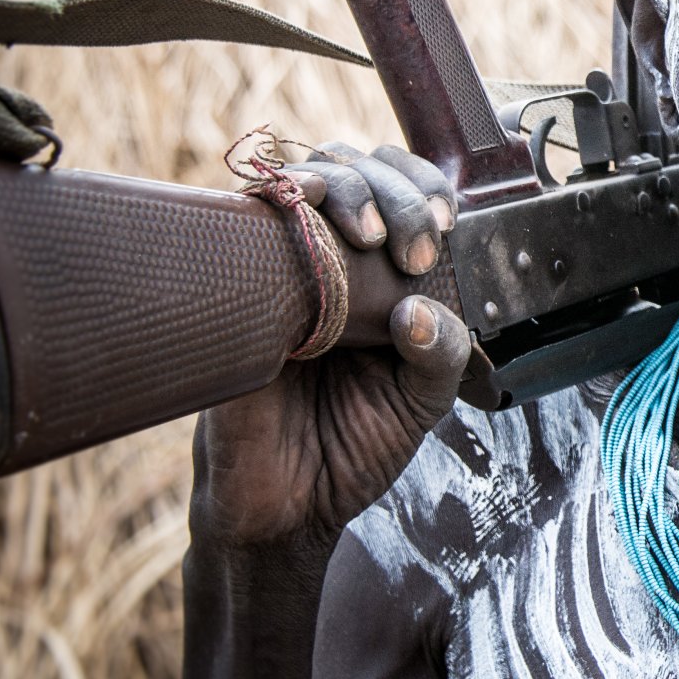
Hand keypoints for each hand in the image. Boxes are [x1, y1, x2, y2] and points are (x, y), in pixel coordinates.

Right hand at [191, 143, 467, 548]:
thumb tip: (418, 308)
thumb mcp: (419, 402)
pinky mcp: (234, 284)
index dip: (424, 188)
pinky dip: (278, 198)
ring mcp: (281, 266)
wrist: (283, 507)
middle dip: (395, 190)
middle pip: (359, 171)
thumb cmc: (352, 448)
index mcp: (385, 277)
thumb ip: (441, 355)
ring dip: (346, 185)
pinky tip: (304, 208)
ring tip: (369, 236)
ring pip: (309, 179)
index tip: (443, 223)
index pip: (404, 194)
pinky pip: (248, 217)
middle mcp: (333, 260)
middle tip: (413, 249)